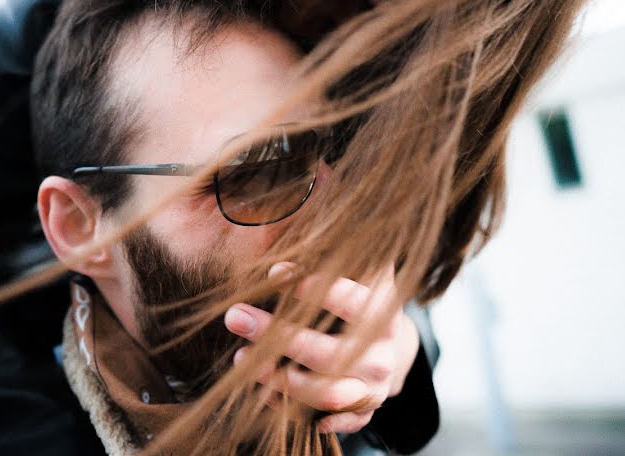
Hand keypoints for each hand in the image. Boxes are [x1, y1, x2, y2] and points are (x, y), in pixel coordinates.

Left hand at [224, 263, 419, 433]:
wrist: (389, 348)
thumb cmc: (360, 300)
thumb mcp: (359, 272)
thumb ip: (340, 251)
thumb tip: (321, 203)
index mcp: (385, 314)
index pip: (354, 302)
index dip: (315, 287)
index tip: (274, 271)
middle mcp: (383, 357)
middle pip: (330, 354)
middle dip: (278, 336)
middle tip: (235, 316)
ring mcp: (372, 390)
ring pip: (325, 394)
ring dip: (278, 379)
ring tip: (241, 357)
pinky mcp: (359, 414)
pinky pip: (323, 421)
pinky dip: (291, 411)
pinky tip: (262, 394)